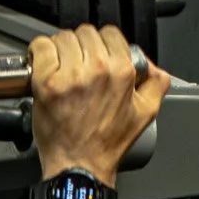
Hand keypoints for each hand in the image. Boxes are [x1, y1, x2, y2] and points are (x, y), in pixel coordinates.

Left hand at [28, 26, 171, 184]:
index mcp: (122, 72)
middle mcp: (98, 70)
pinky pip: (41, 47)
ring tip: (62, 69)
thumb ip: (157, 82)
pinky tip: (46, 68)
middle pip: (85, 33)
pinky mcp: (46, 82)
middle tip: (78, 67)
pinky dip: (41, 53)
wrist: (80, 166)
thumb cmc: (107, 144)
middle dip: (82, 47)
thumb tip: (150, 66)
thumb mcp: (146, 113)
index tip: (96, 57)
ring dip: (61, 50)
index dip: (103, 45)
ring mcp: (70, 75)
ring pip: (63, 38)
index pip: (110, 33)